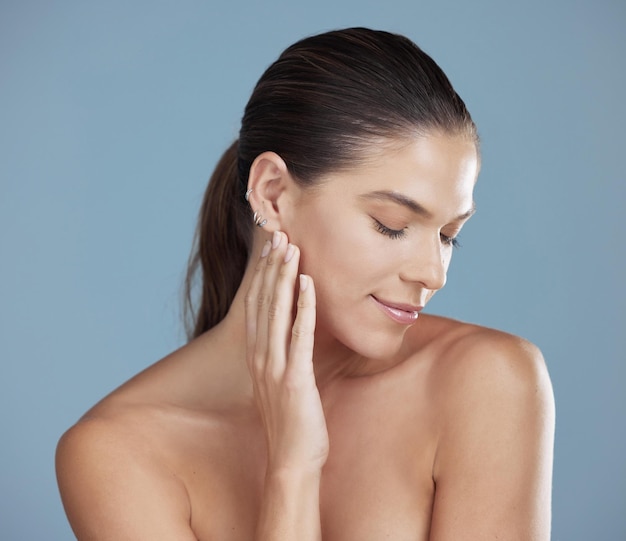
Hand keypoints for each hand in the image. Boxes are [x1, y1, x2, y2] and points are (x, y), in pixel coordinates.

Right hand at [245, 231, 328, 474]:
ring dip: (284, 277)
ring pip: (277, 312)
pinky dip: (303, 307)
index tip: (271, 247)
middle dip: (272, 266)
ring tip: (291, 247)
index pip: (256, 305)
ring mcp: (274, 368)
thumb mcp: (280, 381)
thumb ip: (282, 353)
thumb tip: (293, 328)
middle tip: (280, 233)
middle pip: (263, 302)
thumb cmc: (291, 421)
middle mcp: (260, 357)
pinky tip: (307, 284)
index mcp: (256, 356)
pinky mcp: (294, 379)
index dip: (262, 274)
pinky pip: (299, 336)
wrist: (291, 461)